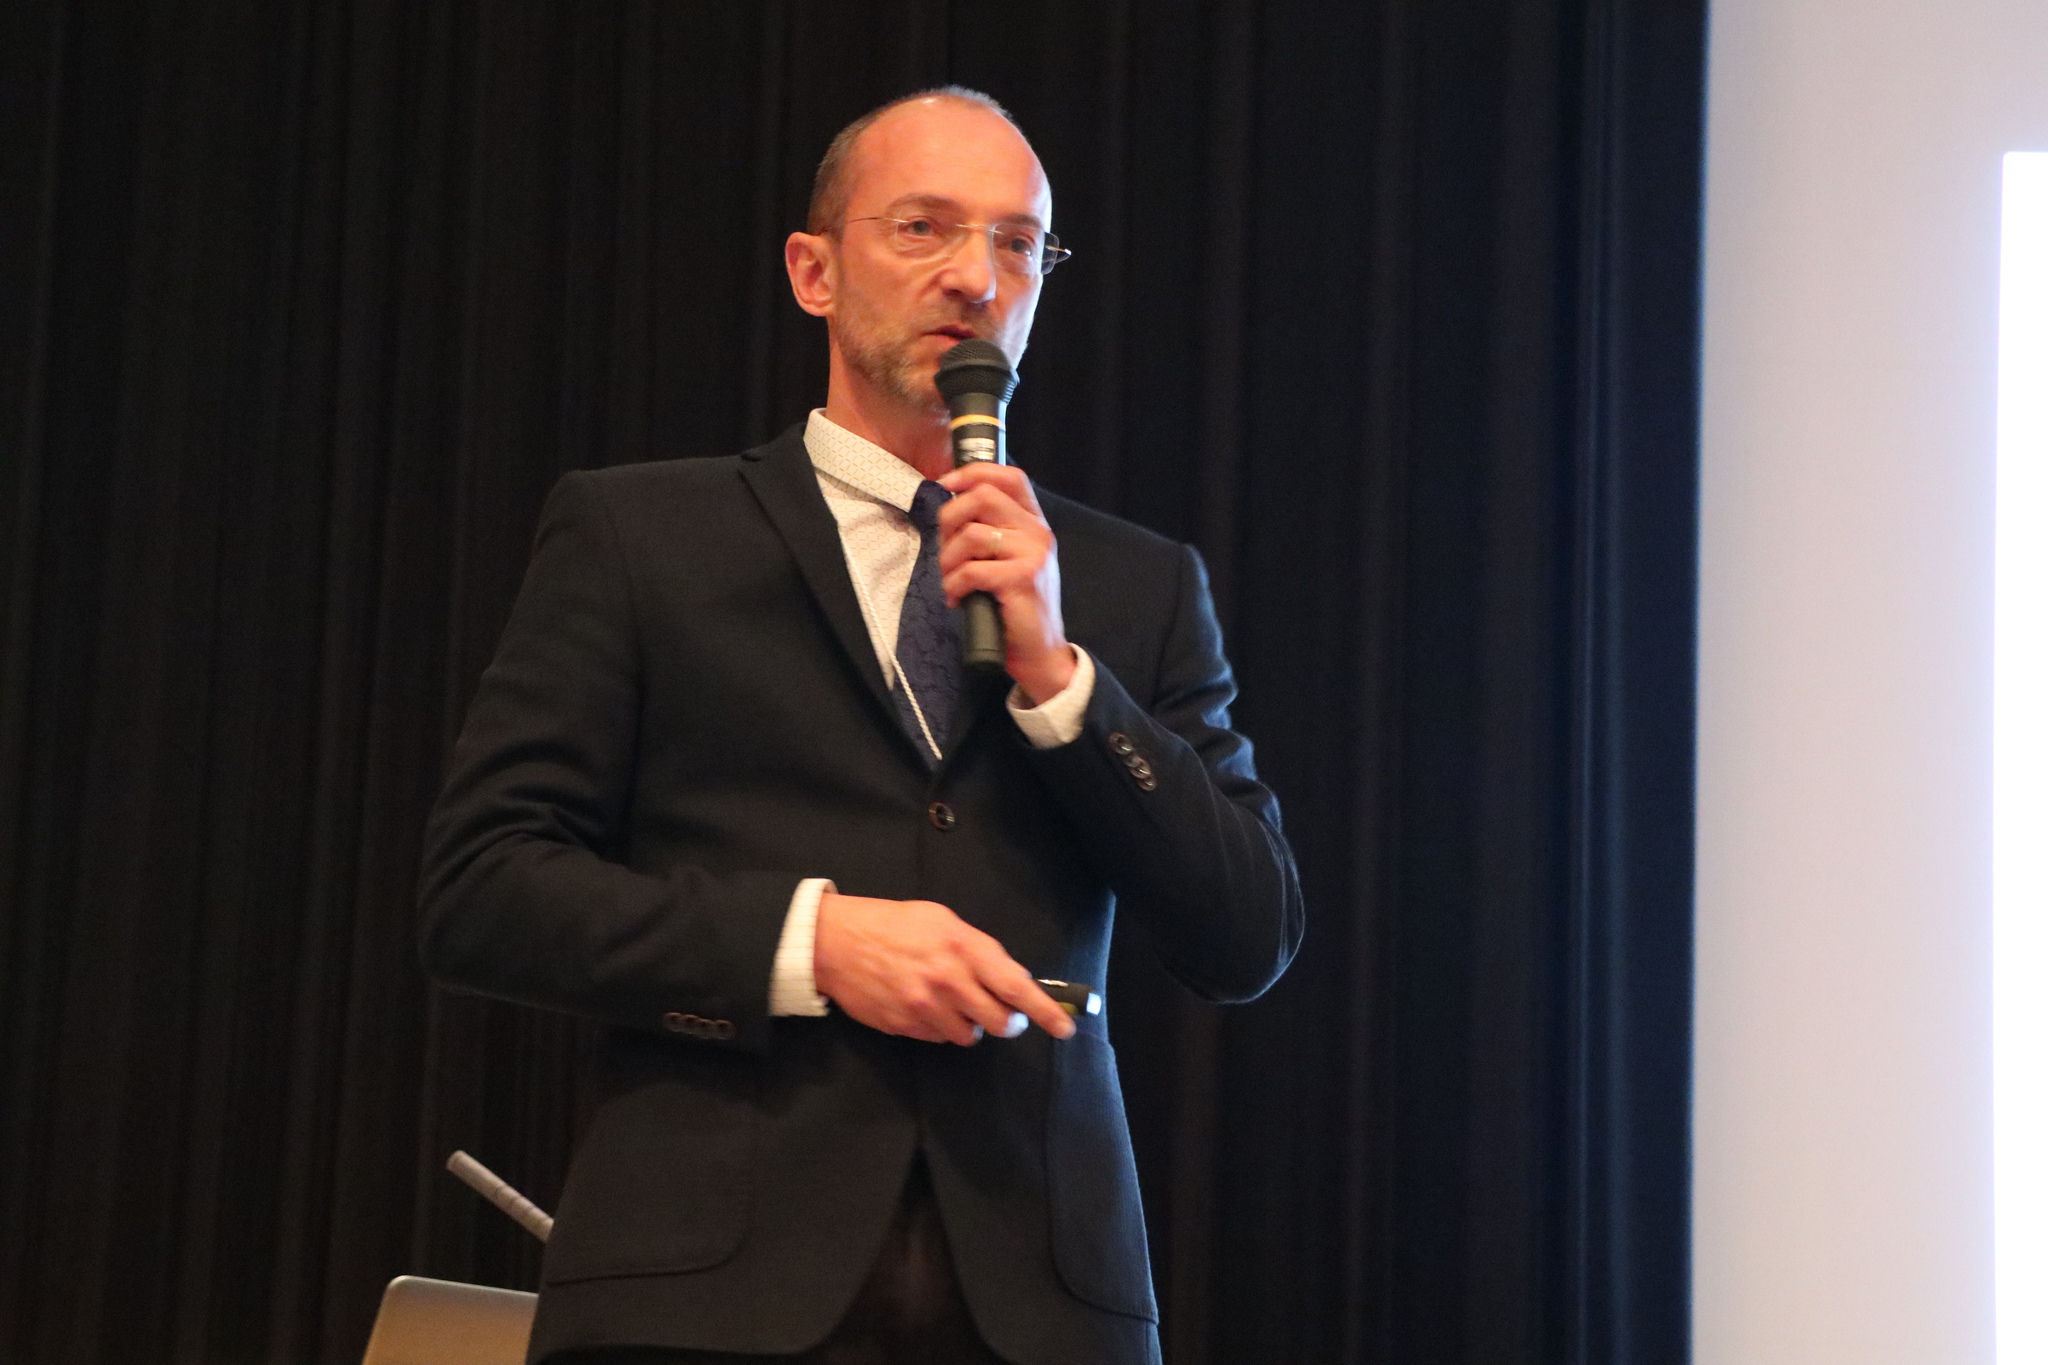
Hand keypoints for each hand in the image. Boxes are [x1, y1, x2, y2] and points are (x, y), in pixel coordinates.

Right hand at [813, 891, 1076, 1044]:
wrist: (834, 942)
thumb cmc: (893, 923)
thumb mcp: (942, 920)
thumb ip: (977, 950)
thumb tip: (1008, 979)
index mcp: (964, 948)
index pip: (1016, 987)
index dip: (1045, 1011)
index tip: (1064, 1027)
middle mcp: (949, 982)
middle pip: (1001, 1022)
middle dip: (1009, 1022)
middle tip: (1005, 1015)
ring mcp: (925, 1008)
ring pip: (970, 1036)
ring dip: (972, 1025)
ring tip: (954, 1003)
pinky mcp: (905, 1027)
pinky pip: (939, 1038)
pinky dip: (941, 1028)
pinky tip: (925, 1006)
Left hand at [935, 463, 1075, 704]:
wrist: (1041, 651)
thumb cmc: (1016, 606)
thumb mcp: (1011, 560)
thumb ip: (992, 531)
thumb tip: (950, 507)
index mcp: (1035, 522)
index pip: (1010, 477)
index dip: (973, 473)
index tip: (945, 484)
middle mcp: (1038, 532)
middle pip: (983, 497)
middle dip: (949, 519)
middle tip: (944, 548)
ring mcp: (1033, 555)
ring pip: (972, 535)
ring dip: (948, 560)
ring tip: (950, 581)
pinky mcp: (1023, 580)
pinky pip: (971, 570)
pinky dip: (953, 586)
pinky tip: (956, 599)